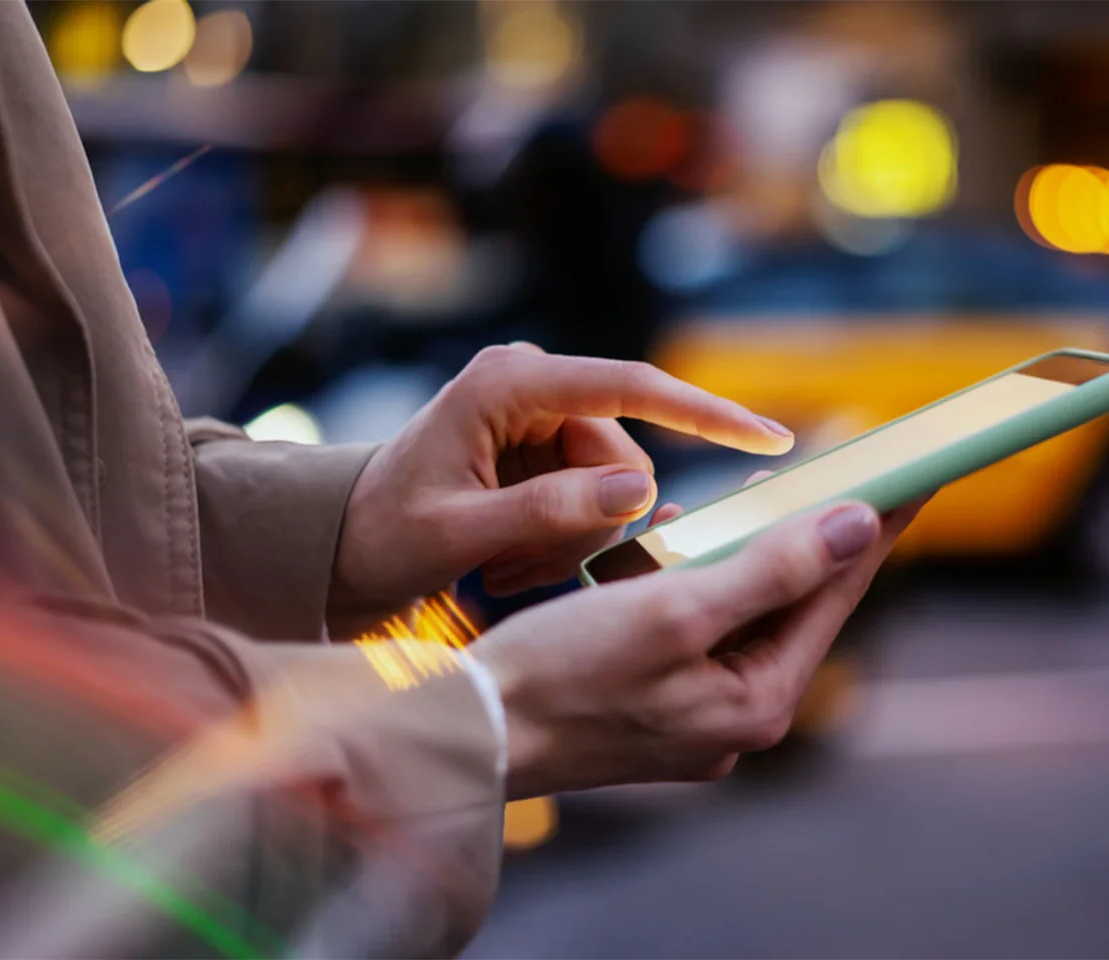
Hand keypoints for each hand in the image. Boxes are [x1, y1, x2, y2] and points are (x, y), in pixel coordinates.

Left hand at [332, 344, 792, 605]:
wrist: (338, 543)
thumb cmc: (381, 536)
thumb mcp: (455, 534)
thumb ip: (547, 512)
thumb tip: (640, 493)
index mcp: (511, 383)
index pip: (633, 387)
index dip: (707, 414)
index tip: (770, 441)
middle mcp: (534, 383)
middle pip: (627, 456)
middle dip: (591, 524)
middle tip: (518, 570)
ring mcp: (542, 413)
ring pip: (618, 485)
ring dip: (574, 539)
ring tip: (504, 567)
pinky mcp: (546, 443)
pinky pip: (597, 496)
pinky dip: (565, 539)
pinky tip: (511, 559)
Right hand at [473, 489, 929, 799]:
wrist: (467, 732)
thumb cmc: (561, 673)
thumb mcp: (675, 610)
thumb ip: (773, 569)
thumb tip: (859, 527)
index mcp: (754, 702)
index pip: (834, 595)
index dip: (874, 527)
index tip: (912, 474)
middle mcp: (733, 716)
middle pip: (793, 605)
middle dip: (812, 536)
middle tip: (847, 472)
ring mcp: (694, 714)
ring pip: (741, 613)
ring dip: (747, 553)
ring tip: (766, 496)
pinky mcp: (653, 702)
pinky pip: (693, 628)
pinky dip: (691, 581)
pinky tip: (673, 540)